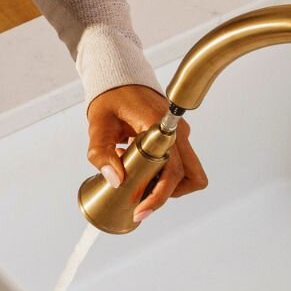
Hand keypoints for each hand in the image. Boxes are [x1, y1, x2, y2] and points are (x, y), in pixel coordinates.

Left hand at [87, 84, 207, 222]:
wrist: (120, 81)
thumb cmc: (111, 99)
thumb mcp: (98, 125)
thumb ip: (101, 152)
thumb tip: (115, 179)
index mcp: (160, 126)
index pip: (172, 170)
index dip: (158, 195)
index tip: (140, 209)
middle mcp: (178, 132)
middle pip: (192, 176)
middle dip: (166, 194)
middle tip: (139, 197)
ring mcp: (181, 136)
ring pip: (189, 174)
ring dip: (165, 184)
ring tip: (136, 175)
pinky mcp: (178, 139)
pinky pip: (179, 166)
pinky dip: (162, 174)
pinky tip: (138, 166)